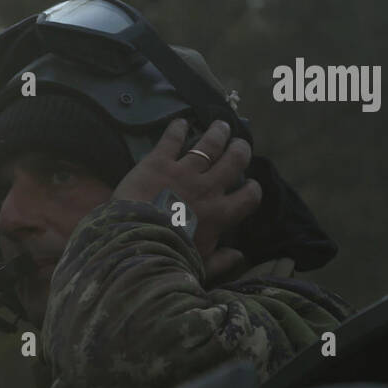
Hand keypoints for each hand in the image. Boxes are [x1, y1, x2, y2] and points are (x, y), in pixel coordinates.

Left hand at [111, 118, 262, 279]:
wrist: (134, 240)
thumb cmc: (168, 256)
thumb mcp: (199, 266)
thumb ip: (221, 261)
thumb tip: (240, 256)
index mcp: (220, 215)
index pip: (248, 198)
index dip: (253, 189)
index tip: (251, 185)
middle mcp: (207, 188)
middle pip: (233, 162)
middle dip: (240, 150)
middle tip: (240, 145)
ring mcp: (183, 172)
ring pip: (208, 145)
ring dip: (217, 133)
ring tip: (222, 125)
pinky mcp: (158, 162)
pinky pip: (172, 139)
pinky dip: (177, 128)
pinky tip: (181, 121)